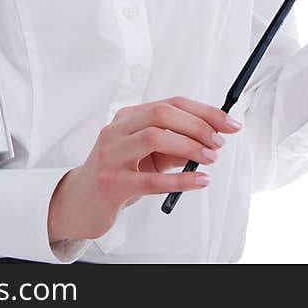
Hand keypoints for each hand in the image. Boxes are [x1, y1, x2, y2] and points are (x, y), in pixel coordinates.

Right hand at [47, 96, 241, 242]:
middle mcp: (116, 131)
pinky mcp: (111, 184)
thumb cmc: (117, 175)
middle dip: (197, 124)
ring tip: (209, 159)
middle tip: (219, 142)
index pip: (170, 104)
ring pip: (153, 137)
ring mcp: (111, 156)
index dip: (204, 111)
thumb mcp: (146, 156)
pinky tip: (200, 181)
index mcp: (126, 118)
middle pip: (161, 114)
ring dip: (189, 146)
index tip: (229, 123)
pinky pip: (151, 180)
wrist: (79, 203)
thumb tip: (209, 141)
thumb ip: (173, 146)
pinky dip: (181, 180)